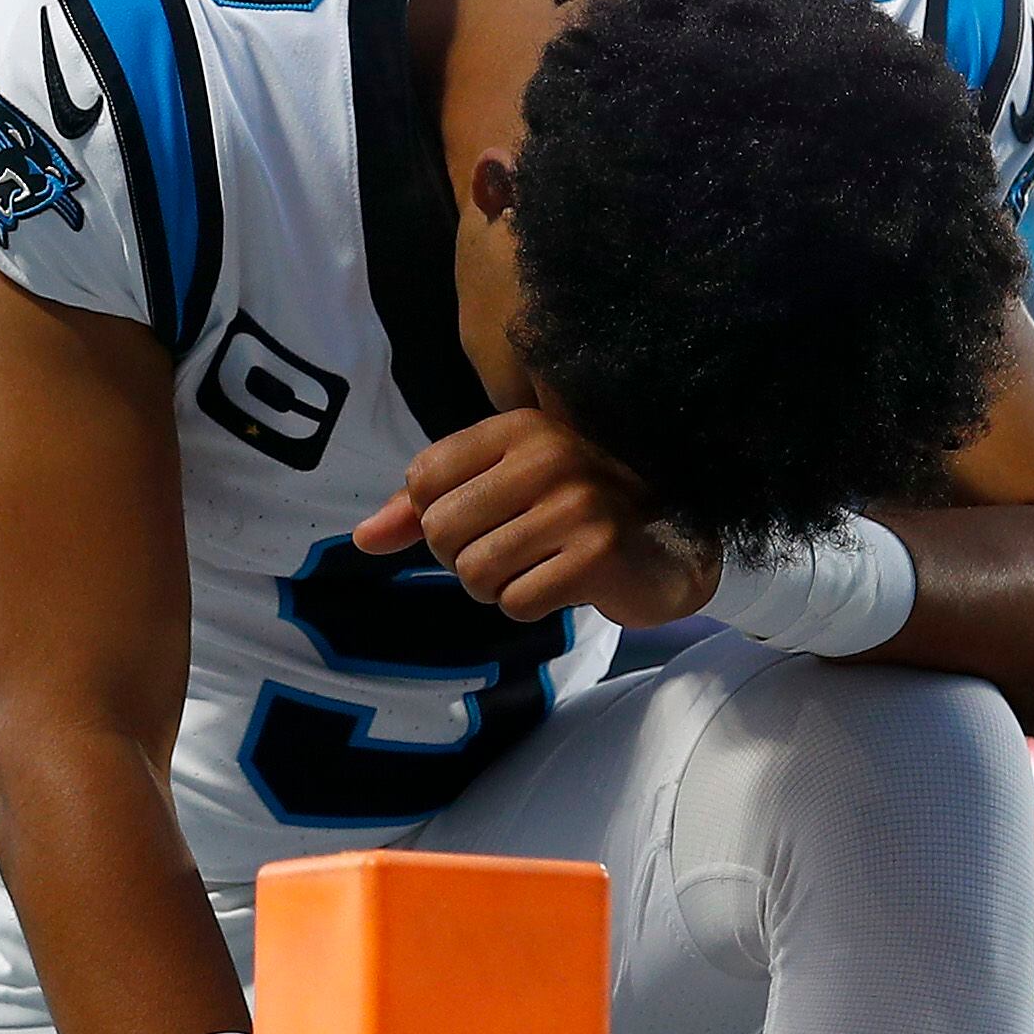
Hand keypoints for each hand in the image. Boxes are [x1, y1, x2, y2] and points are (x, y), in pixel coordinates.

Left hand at [351, 410, 718, 627]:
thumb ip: (425, 508)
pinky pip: (516, 602)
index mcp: (520, 426)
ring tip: (539, 567)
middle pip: (442, 532)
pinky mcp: (597, 555)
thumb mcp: (502, 489)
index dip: (437, 518)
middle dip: (465, 560)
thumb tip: (361, 538)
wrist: (672, 546)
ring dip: (498, 588)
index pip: (423, 479)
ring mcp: (577, 504)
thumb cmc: (577, 514)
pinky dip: (529, 606)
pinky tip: (563, 585)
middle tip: (513, 553)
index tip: (484, 520)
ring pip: (475, 574)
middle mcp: (549, 455)